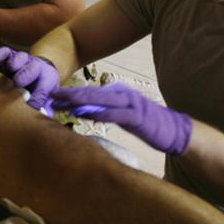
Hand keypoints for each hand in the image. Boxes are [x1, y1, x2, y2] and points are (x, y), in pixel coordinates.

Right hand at [0, 46, 59, 111]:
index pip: (42, 90)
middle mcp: (34, 68)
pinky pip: (4, 52)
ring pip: (19, 58)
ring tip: (11, 68)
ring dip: (15, 62)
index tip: (30, 107)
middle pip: (31, 70)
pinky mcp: (9, 56)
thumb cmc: (41, 87)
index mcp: (46, 79)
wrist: (41, 67)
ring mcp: (21, 61)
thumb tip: (43, 119)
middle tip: (18, 83)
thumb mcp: (48, 97)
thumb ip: (45, 108)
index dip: (36, 99)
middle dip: (24, 76)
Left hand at [50, 84, 191, 154]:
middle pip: (89, 92)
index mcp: (117, 93)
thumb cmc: (146, 125)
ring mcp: (129, 104)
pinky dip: (99, 113)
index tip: (51, 96)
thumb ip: (103, 111)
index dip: (69, 94)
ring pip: (99, 100)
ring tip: (60, 102)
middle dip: (68, 94)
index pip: (88, 92)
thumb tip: (81, 111)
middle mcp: (122, 94)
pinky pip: (115, 114)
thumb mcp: (121, 116)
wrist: (175, 131)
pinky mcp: (137, 117)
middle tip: (49, 96)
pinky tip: (86, 114)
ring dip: (79, 101)